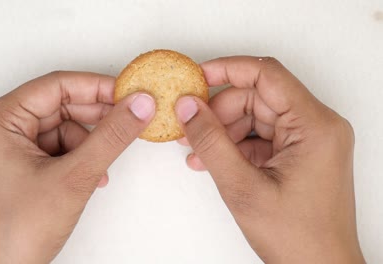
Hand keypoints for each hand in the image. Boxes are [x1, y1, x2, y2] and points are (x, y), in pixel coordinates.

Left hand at [0, 72, 154, 262]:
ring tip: (101, 167)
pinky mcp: (16, 164)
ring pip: (61, 129)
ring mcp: (6, 148)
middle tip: (129, 120)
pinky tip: (91, 176)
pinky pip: (55, 148)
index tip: (129, 93)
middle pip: (59, 106)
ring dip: (88, 145)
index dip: (97, 87)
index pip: (56, 86)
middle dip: (96, 119)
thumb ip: (111, 137)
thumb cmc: (16, 232)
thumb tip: (138, 105)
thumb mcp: (74, 177)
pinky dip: (77, 159)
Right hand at [175, 57, 364, 262]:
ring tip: (197, 152)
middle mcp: (317, 126)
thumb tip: (188, 107)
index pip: (266, 75)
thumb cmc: (296, 238)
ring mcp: (309, 140)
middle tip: (190, 127)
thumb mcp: (243, 188)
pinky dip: (235, 146)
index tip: (196, 78)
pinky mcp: (299, 153)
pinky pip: (260, 136)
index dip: (227, 70)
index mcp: (315, 126)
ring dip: (223, 131)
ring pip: (255, 116)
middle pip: (257, 96)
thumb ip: (211, 142)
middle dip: (219, 111)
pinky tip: (211, 161)